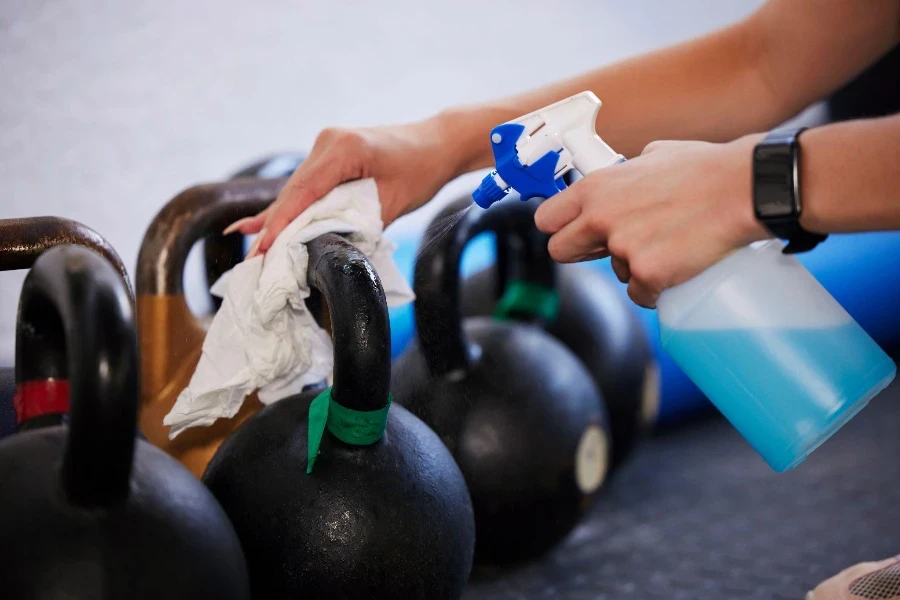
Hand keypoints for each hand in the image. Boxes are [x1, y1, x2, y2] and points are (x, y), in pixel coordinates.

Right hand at [225, 117, 466, 257]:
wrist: (438, 144)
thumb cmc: (422, 170)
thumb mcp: (393, 202)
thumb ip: (359, 222)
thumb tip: (328, 246)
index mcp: (344, 149)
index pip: (304, 191)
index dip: (282, 223)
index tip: (264, 248)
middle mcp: (328, 142)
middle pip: (294, 192)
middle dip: (273, 228)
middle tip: (253, 260)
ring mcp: (326, 147)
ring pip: (296, 191)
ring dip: (277, 221)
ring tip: (254, 251)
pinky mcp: (329, 156)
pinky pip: (305, 187)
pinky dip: (288, 209)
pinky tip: (255, 225)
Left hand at [534, 135, 769, 307]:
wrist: (743, 190)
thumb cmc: (706, 169)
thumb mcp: (653, 155)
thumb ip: (627, 171)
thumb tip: (625, 175)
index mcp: (596, 188)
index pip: (546, 219)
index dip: (560, 228)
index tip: (573, 231)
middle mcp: (600, 218)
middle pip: (561, 252)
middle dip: (583, 253)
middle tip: (611, 247)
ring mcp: (623, 249)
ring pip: (613, 273)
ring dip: (634, 267)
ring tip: (668, 245)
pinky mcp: (648, 274)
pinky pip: (642, 295)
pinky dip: (657, 289)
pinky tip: (677, 269)